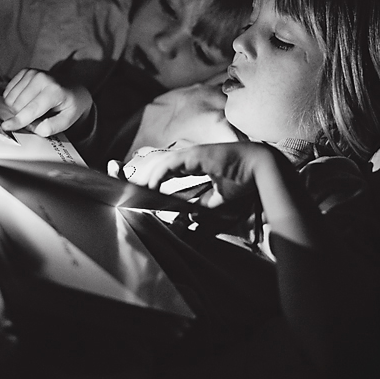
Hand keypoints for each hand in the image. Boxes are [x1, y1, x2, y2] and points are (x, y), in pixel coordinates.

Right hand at [1, 68, 92, 136]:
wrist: (74, 89)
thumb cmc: (70, 106)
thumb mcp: (67, 120)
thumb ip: (52, 127)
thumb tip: (35, 128)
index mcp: (55, 91)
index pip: (32, 109)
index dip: (19, 120)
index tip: (6, 127)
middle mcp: (42, 78)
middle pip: (18, 105)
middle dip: (22, 116)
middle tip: (35, 117)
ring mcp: (32, 73)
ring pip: (10, 98)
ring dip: (17, 108)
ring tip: (32, 108)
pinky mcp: (25, 72)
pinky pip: (8, 91)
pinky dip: (14, 99)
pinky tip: (26, 100)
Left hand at [123, 142, 268, 206]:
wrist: (262, 170)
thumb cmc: (243, 182)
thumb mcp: (217, 203)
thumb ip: (202, 211)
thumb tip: (188, 223)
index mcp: (191, 166)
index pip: (161, 171)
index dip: (144, 178)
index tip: (132, 186)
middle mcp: (188, 158)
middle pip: (153, 165)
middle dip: (133, 174)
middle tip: (117, 179)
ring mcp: (191, 154)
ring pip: (158, 165)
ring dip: (143, 177)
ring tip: (130, 189)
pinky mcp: (196, 155)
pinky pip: (171, 164)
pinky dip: (159, 175)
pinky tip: (150, 186)